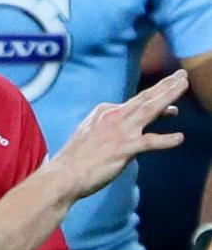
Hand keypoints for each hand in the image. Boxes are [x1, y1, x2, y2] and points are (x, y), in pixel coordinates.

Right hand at [52, 69, 187, 198]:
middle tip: (182, 75)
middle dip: (165, 85)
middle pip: (144, 98)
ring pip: (149, 110)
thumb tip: (130, 131)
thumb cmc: (77, 159)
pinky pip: (150, 142)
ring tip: (184, 85)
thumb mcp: (91, 135)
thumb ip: (111, 129)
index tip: (170, 90)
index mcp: (104, 112)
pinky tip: (179, 138)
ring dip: (169, 97)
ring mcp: (119, 132)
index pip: (135, 102)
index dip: (156, 95)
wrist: (64, 174)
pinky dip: (166, 140)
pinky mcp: (123, 149)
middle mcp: (113, 117)